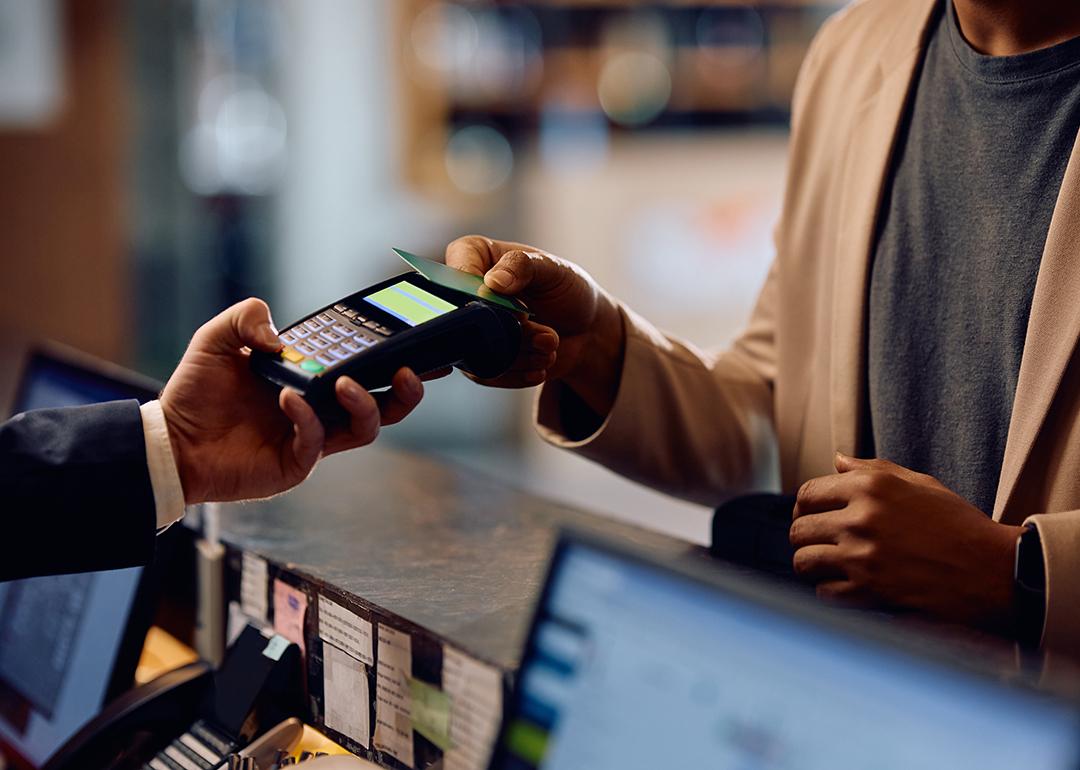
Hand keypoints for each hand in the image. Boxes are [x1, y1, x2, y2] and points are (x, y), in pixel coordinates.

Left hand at [159, 298, 425, 503]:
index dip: (393, 356)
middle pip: (386, 405)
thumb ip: (246, 318)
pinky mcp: (296, 464)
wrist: (170, 441)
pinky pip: (318, 441)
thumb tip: (280, 338)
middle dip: (408, 390)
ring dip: (367, 403)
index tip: (414, 339)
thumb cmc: (195, 393)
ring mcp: (312, 438)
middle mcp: (321, 410)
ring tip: (347, 384)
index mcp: (312, 379)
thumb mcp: (216, 339)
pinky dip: (308, 417)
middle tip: (409, 371)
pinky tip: (289, 399)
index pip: (364, 368)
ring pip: (367, 427)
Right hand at [444, 235, 624, 415]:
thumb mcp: (553, 269)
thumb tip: (493, 282)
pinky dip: (518, 372)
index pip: (455, 273)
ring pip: (475, 351)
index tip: (520, 310)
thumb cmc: (566, 289)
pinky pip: (484, 374)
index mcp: (473, 255)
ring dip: (520, 354)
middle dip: (511, 331)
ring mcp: (470, 327)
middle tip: (542, 331)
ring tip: (550, 343)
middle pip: (464, 320)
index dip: (484, 297)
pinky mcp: (479, 358)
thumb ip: (523, 266)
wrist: (586, 329)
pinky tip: (541, 362)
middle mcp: (463, 292)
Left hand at [790, 453, 1023, 631]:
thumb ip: (872, 470)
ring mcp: (863, 556)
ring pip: (804, 561)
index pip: (807, 494)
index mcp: (871, 487)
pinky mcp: (869, 591)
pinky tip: (847, 586)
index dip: (807, 506)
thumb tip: (836, 460)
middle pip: (799, 528)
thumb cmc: (959, 525)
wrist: (994, 572)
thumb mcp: (920, 484)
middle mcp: (861, 519)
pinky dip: (830, 590)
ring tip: (829, 565)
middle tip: (821, 543)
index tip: (815, 516)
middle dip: (806, 536)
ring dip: (812, 565)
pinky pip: (823, 592)